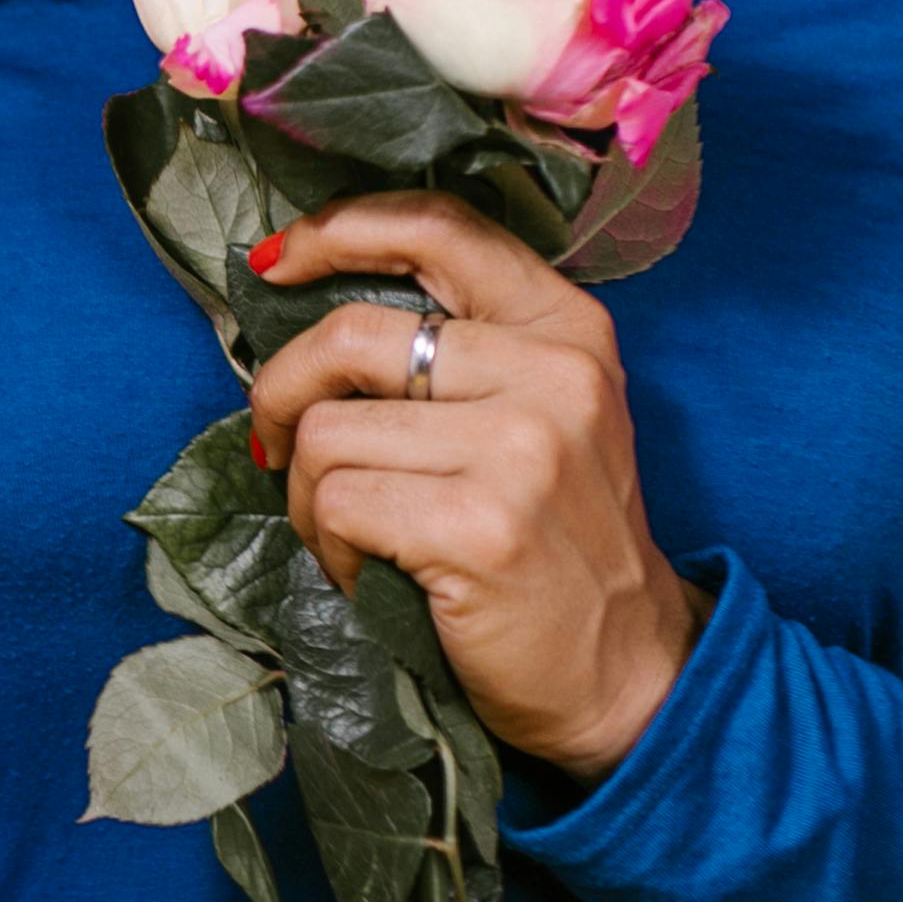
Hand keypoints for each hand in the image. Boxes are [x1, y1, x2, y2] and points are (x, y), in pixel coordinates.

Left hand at [248, 191, 702, 778]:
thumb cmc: (556, 541)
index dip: (337, 231)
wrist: (626, 672)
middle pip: (350, 336)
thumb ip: (461, 348)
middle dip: (282, 392)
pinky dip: (329, 546)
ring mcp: (521, 450)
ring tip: (348, 531)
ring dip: (310, 493)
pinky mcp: (479, 527)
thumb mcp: (543, 414)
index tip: (276, 262)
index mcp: (568, 328)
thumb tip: (306, 300)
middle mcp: (554, 374)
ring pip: (327, 432)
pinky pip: (338, 505)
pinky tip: (369, 570)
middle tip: (277, 444)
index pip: (440, 228)